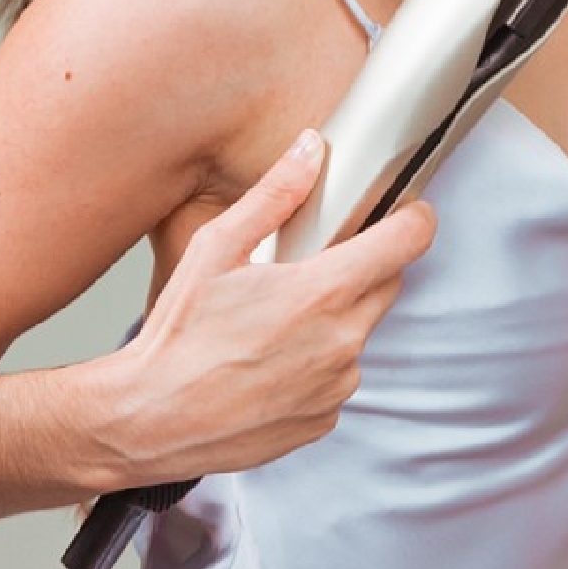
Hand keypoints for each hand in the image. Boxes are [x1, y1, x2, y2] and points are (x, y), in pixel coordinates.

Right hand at [113, 128, 436, 481]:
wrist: (152, 419)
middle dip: (363, 266)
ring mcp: (336, 386)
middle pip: (386, 285)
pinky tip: (269, 359)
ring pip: (358, 332)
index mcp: (321, 292)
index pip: (404, 244)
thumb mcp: (217, 248)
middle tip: (313, 263)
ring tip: (273, 320)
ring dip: (335, 317)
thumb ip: (274, 195)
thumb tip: (311, 148)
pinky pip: (337, 376)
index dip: (415, 220)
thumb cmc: (179, 332)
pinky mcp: (324, 420)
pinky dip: (316, 361)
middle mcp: (341, 342)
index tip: (411, 211)